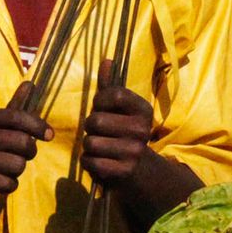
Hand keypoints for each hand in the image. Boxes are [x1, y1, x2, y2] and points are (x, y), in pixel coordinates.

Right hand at [0, 81, 50, 202]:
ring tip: (5, 169)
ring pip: (18, 166)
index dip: (38, 125)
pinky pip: (8, 183)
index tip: (49, 135)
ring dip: (18, 171)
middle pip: (24, 143)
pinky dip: (9, 185)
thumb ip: (13, 108)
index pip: (18, 117)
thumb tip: (31, 83)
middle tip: (22, 156)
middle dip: (29, 152)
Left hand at [81, 61, 153, 189]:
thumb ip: (110, 86)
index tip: (101, 108)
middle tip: (99, 132)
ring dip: (88, 145)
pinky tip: (99, 160)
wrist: (139, 169)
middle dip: (90, 126)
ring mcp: (134, 152)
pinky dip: (88, 161)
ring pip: (90, 142)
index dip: (99, 101)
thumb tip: (107, 60)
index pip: (114, 95)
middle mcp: (143, 130)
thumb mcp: (120, 109)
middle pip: (96, 121)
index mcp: (144, 110)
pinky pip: (90, 161)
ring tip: (99, 146)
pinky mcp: (124, 171)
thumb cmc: (123, 131)